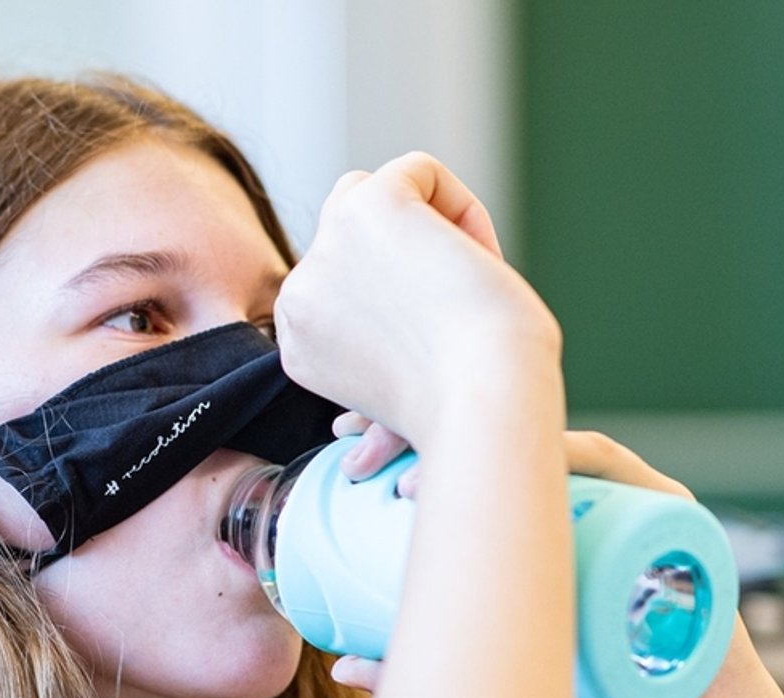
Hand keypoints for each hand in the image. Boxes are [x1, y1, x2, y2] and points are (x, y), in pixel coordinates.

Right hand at [275, 153, 558, 448]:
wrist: (484, 403)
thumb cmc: (465, 410)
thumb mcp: (395, 390)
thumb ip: (370, 360)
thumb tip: (355, 441)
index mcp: (298, 343)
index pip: (338, 281)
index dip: (397, 296)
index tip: (436, 343)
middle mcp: (299, 297)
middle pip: (349, 234)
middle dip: (407, 258)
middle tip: (456, 308)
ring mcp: (327, 248)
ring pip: (373, 194)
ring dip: (427, 227)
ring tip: (465, 279)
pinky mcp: (368, 207)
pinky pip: (417, 170)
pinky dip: (460, 206)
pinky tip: (476, 258)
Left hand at [328, 426, 783, 697]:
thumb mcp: (505, 671)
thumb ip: (432, 659)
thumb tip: (339, 663)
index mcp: (543, 510)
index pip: (470, 448)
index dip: (407, 428)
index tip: (344, 437)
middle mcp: (586, 491)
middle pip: (499, 430)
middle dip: (423, 422)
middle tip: (358, 452)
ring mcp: (631, 496)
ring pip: (547, 444)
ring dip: (476, 445)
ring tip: (408, 482)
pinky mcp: (674, 517)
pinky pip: (621, 471)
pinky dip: (568, 458)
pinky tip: (515, 463)